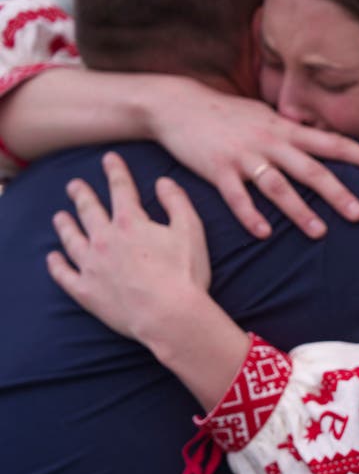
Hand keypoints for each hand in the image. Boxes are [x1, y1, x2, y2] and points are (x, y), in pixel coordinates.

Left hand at [47, 151, 250, 408]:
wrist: (169, 315)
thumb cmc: (185, 274)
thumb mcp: (191, 231)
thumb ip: (177, 202)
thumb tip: (164, 182)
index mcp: (130, 222)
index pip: (120, 189)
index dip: (115, 171)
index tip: (109, 159)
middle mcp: (104, 239)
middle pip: (88, 210)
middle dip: (81, 194)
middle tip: (74, 185)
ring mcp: (91, 265)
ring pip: (71, 239)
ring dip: (65, 225)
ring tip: (60, 217)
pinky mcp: (86, 291)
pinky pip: (64, 275)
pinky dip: (57, 265)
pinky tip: (53, 258)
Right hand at [145, 76, 358, 238]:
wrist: (177, 104)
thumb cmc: (228, 114)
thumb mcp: (266, 116)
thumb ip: (293, 132)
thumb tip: (324, 141)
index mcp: (285, 129)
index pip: (332, 142)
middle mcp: (269, 141)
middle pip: (310, 169)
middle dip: (337, 192)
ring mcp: (243, 156)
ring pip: (277, 186)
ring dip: (298, 211)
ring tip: (319, 233)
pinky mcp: (216, 169)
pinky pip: (236, 196)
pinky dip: (250, 215)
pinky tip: (264, 233)